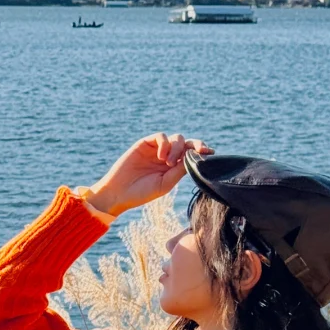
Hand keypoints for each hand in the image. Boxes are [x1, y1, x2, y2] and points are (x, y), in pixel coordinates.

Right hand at [84, 133, 212, 216]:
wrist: (118, 193)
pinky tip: (161, 157)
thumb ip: (179, 171)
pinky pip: (160, 136)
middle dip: (197, 145)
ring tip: (167, 162)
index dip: (202, 151)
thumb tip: (196, 158)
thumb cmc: (141, 193)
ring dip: (177, 148)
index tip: (211, 153)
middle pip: (188, 143)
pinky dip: (164, 144)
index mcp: (175, 168)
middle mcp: (168, 156)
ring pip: (177, 138)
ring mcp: (157, 149)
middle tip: (201, 151)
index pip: (192, 155)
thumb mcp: (165, 184)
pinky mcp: (145, 143)